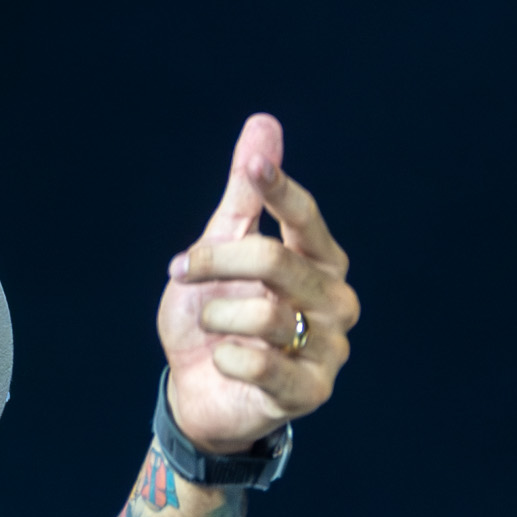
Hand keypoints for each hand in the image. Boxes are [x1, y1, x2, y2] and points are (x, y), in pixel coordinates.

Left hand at [157, 115, 357, 454]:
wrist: (197, 392)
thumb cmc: (216, 316)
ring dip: (216, 315)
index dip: (279, 189)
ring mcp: (329, 349)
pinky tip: (222, 359)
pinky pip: (262, 364)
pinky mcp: (311, 392)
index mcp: (319, 261)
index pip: (305, 217)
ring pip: (265, 314)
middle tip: (181, 269)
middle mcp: (335, 301)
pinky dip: (227, 357)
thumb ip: (245, 194)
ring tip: (209, 324)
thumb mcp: (221, 249)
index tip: (254, 168)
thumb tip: (264, 123)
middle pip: (276, 261)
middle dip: (216, 262)